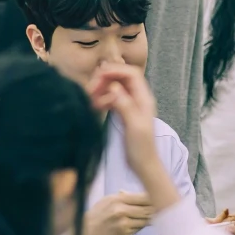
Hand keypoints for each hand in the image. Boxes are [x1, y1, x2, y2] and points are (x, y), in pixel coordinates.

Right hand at [80, 191, 152, 234]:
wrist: (85, 233)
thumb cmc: (97, 215)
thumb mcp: (108, 201)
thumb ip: (124, 197)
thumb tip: (140, 193)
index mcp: (118, 199)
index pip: (143, 197)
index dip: (153, 198)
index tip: (158, 198)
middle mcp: (121, 210)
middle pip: (147, 208)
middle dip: (155, 209)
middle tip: (162, 208)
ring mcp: (123, 224)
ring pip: (145, 220)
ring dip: (150, 218)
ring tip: (154, 216)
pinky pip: (139, 228)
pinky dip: (141, 226)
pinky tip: (141, 223)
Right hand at [90, 63, 162, 180]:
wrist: (143, 164)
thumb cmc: (141, 147)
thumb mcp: (133, 125)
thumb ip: (124, 105)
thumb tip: (113, 87)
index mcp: (144, 98)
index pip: (131, 74)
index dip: (115, 70)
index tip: (98, 76)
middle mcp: (138, 97)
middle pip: (121, 78)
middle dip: (105, 79)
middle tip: (90, 89)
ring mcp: (131, 104)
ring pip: (115, 88)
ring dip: (102, 90)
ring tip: (90, 99)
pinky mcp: (124, 112)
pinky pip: (112, 98)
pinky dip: (103, 99)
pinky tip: (95, 106)